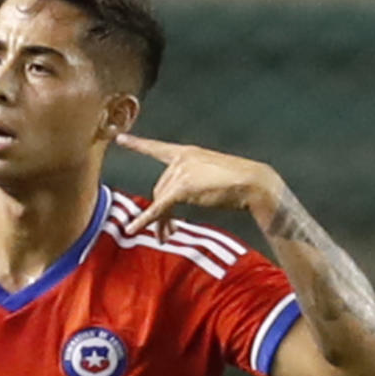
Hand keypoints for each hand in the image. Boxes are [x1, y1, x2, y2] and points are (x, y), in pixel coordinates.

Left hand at [115, 133, 289, 237]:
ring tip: (166, 237)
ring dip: (161, 222)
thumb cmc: (237, 181)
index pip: (157, 148)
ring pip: (160, 201)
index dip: (138, 144)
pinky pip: (158, 208)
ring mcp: (180, 172)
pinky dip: (144, 220)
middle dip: (161, 212)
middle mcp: (180, 159)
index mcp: (187, 152)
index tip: (121, 138)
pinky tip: (133, 230)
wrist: (253, 183)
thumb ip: (189, 181)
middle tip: (166, 232)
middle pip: (160, 188)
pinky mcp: (182, 188)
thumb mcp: (209, 174)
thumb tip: (172, 203)